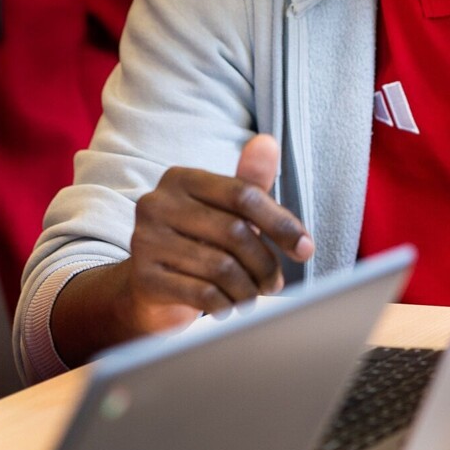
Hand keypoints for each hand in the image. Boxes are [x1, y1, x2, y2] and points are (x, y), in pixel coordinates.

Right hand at [120, 134, 313, 333]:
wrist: (148, 289)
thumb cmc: (196, 243)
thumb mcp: (225, 212)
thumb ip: (249, 183)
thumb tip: (268, 143)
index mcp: (181, 179)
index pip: (243, 194)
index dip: (281, 224)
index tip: (304, 249)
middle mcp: (157, 203)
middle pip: (235, 232)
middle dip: (265, 263)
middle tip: (274, 283)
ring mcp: (146, 240)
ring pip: (221, 267)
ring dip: (248, 289)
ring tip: (253, 296)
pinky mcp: (144, 278)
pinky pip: (202, 293)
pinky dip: (226, 304)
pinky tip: (229, 306)